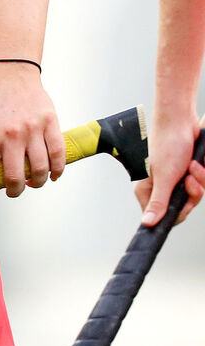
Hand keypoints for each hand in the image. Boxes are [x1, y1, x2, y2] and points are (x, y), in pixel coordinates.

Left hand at [0, 62, 64, 208]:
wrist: (11, 79)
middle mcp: (9, 135)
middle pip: (15, 179)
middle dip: (14, 192)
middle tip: (13, 190)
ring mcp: (31, 129)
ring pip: (39, 171)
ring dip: (36, 183)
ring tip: (32, 181)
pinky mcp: (51, 124)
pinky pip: (58, 156)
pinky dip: (57, 171)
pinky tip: (52, 175)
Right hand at [138, 109, 204, 225]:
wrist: (182, 122)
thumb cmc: (168, 145)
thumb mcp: (164, 178)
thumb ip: (158, 202)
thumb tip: (147, 223)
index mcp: (148, 190)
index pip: (164, 215)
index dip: (179, 211)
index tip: (186, 203)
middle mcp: (162, 186)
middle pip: (184, 205)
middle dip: (193, 192)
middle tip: (189, 179)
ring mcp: (176, 179)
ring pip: (196, 194)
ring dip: (200, 179)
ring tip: (193, 165)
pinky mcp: (188, 172)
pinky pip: (202, 182)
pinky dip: (203, 173)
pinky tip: (197, 163)